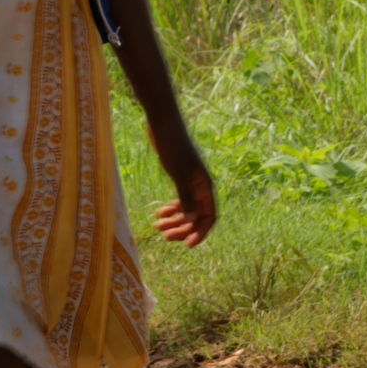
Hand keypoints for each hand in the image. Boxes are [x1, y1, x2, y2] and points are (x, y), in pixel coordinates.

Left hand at [150, 125, 216, 247]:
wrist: (162, 123)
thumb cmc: (172, 145)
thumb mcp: (178, 172)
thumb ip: (186, 195)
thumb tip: (193, 220)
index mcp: (205, 185)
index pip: (209, 216)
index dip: (200, 232)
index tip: (187, 244)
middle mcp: (200, 186)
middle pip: (196, 215)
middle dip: (182, 228)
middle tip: (164, 237)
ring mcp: (190, 182)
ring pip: (187, 209)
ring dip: (174, 220)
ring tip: (157, 226)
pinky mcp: (179, 177)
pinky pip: (179, 199)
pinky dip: (170, 208)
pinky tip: (158, 212)